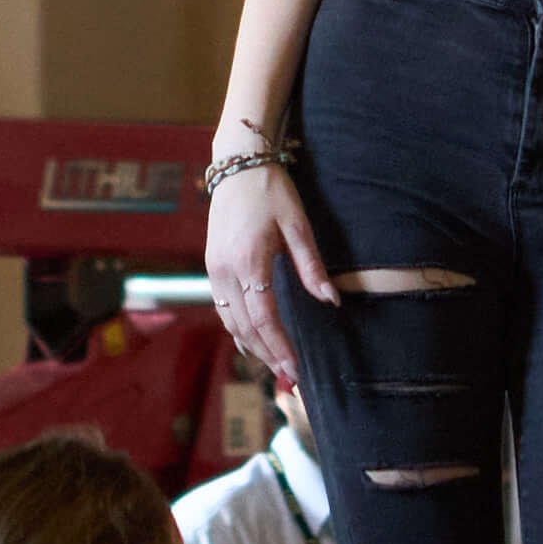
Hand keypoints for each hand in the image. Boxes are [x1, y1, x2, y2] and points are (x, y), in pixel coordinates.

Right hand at [204, 156, 330, 389]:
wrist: (237, 165)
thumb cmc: (272, 192)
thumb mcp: (298, 226)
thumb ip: (312, 267)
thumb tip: (331, 301)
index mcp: (249, 263)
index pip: (265, 319)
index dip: (280, 348)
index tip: (295, 370)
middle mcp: (226, 272)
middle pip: (246, 327)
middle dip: (268, 355)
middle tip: (289, 377)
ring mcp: (214, 270)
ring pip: (230, 321)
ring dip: (251, 346)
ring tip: (274, 364)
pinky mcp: (211, 266)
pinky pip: (222, 308)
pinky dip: (237, 328)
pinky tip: (250, 341)